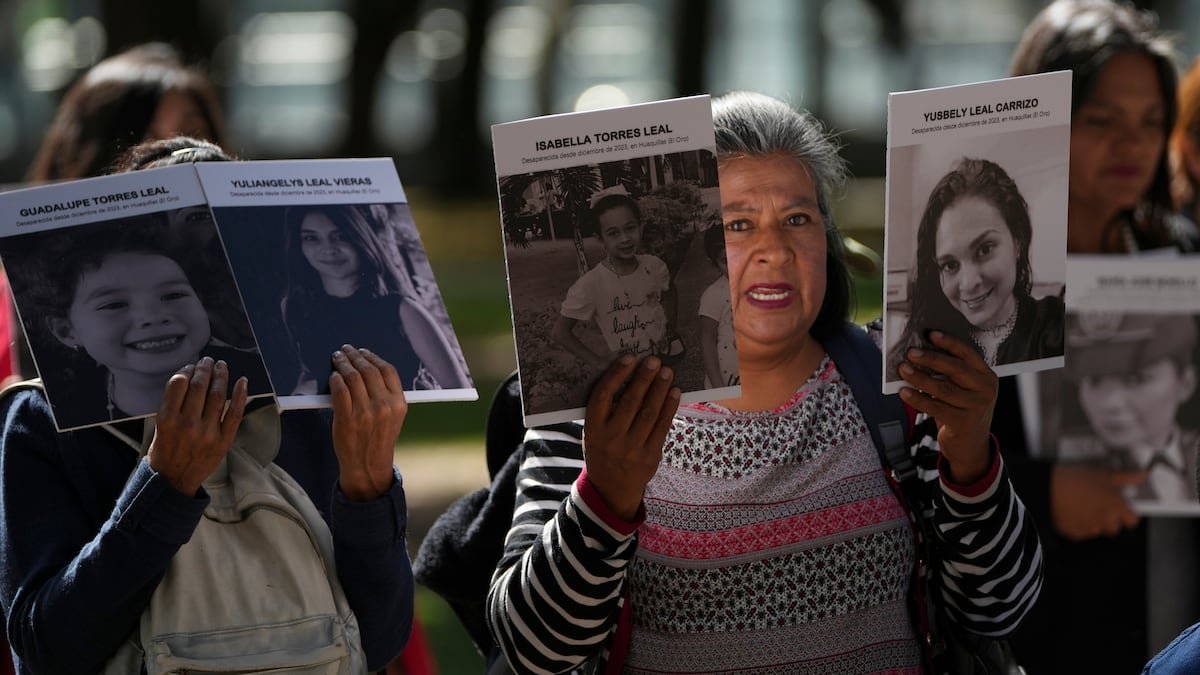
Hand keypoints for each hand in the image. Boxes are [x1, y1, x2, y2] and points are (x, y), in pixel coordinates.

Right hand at [148, 357, 247, 495]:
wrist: (173, 481)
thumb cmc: (164, 451)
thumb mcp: (159, 426)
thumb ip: (172, 404)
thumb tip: (189, 377)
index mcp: (167, 419)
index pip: (179, 383)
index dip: (187, 370)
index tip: (191, 365)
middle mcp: (187, 424)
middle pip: (200, 386)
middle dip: (205, 369)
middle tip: (208, 360)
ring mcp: (207, 433)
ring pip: (217, 395)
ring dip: (221, 376)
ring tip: (221, 366)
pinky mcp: (223, 441)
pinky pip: (235, 413)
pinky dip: (240, 395)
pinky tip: (242, 381)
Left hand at [329, 345, 406, 501]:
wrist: (368, 465)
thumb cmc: (379, 439)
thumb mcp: (393, 417)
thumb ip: (387, 395)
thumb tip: (368, 369)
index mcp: (399, 403)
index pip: (387, 370)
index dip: (373, 357)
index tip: (364, 352)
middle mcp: (384, 405)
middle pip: (368, 370)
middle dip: (355, 356)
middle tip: (346, 350)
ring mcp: (365, 412)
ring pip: (353, 377)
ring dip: (343, 363)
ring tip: (338, 358)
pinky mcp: (347, 418)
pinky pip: (340, 390)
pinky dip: (336, 379)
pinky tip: (334, 375)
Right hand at [582, 354, 679, 519]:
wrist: (611, 488)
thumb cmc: (603, 450)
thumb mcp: (595, 432)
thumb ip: (608, 410)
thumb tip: (631, 376)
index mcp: (593, 428)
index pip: (602, 396)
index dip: (616, 376)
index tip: (629, 358)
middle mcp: (611, 438)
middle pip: (629, 402)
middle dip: (643, 379)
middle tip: (654, 360)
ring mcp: (631, 448)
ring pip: (648, 413)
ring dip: (659, 389)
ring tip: (667, 371)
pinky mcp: (650, 455)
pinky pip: (662, 426)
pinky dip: (669, 407)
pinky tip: (674, 392)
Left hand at [897, 331, 997, 483]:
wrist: (971, 446)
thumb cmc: (962, 410)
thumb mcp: (963, 390)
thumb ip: (949, 375)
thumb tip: (919, 357)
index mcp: (986, 376)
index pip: (968, 354)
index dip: (949, 343)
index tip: (931, 334)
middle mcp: (985, 390)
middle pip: (955, 369)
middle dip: (930, 358)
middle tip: (910, 353)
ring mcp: (977, 407)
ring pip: (943, 388)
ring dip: (920, 378)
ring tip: (903, 369)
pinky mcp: (964, 423)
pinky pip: (935, 407)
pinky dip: (917, 399)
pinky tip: (904, 392)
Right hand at [1051, 463, 1143, 539]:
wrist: (1047, 489)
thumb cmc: (1075, 480)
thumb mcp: (1103, 474)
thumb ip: (1125, 477)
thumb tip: (1142, 476)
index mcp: (1117, 507)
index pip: (1132, 520)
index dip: (1127, 514)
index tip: (1121, 507)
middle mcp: (1106, 521)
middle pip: (1114, 527)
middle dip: (1109, 518)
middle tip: (1098, 503)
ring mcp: (1090, 529)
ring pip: (1097, 529)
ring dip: (1093, 521)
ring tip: (1081, 505)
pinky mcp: (1075, 534)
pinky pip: (1081, 532)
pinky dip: (1079, 524)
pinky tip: (1071, 511)